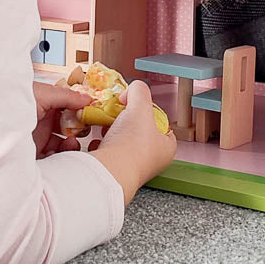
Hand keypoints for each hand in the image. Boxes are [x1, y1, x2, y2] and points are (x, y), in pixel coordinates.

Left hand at [31, 81, 90, 158]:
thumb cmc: (13, 103)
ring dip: (72, 141)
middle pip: (69, 123)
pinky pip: (56, 155)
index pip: (69, 104)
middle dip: (79, 126)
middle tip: (86, 128)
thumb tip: (87, 97)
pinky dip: (63, 154)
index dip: (81, 107)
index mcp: (45, 102)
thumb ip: (67, 96)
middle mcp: (43, 118)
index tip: (93, 111)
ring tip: (73, 141)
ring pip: (64, 140)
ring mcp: (40, 136)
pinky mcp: (37, 152)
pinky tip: (64, 150)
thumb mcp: (43, 94)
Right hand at [89, 79, 176, 204]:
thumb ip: (138, 90)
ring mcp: (132, 167)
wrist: (108, 172)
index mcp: (166, 148)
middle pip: (139, 129)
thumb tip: (132, 90)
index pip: (161, 121)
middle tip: (118, 112)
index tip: (136, 105)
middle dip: (125, 118)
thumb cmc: (131, 144)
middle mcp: (152, 160)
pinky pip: (107, 152)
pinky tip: (98, 141)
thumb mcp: (140, 106)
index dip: (148, 109)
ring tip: (105, 124)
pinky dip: (101, 144)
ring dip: (110, 129)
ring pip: (121, 139)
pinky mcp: (113, 171)